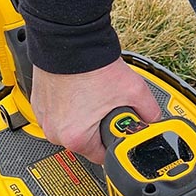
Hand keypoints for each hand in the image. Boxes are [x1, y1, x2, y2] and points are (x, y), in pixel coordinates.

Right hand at [30, 58, 161, 163]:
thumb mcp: (133, 90)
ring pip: (72, 126)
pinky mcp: (40, 103)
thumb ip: (150, 111)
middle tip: (110, 107)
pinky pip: (60, 112)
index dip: (116, 143)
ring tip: (95, 95)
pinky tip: (82, 89)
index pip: (102, 156)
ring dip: (85, 116)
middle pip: (87, 141)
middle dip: (102, 127)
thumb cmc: (92, 66)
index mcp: (74, 138)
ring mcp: (44, 117)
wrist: (69, 40)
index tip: (120, 131)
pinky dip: (71, 104)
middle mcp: (54, 132)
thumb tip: (154, 120)